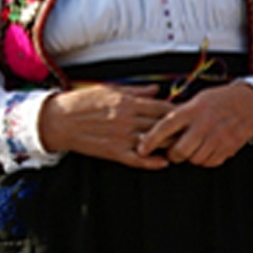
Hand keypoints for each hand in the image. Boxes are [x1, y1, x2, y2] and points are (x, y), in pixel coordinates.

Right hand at [38, 82, 180, 166]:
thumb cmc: (83, 102)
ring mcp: (121, 136)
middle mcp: (128, 119)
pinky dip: (151, 162)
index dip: (179, 112)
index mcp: (129, 102)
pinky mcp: (113, 151)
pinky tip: (164, 163)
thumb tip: (158, 89)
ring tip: (184, 148)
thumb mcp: (111, 89)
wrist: (59, 119)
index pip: (162, 107)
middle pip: (162, 125)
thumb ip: (137, 91)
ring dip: (169, 146)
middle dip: (179, 130)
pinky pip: (136, 159)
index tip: (191, 114)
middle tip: (194, 133)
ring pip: (153, 142)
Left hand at [135, 81, 252, 168]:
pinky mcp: (228, 147)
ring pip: (194, 159)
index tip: (141, 149)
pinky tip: (208, 148)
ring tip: (195, 146)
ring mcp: (217, 137)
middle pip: (179, 151)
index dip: (150, 139)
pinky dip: (206, 159)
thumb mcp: (198, 100)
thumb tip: (158, 129)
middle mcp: (204, 124)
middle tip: (174, 150)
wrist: (251, 104)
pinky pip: (209, 162)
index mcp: (193, 110)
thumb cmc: (220, 101)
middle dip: (173, 154)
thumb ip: (180, 114)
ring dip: (191, 157)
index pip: (165, 126)